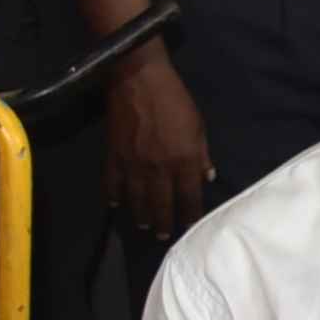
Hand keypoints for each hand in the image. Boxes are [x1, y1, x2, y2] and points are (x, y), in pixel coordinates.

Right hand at [101, 53, 211, 235]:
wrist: (139, 82)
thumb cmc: (175, 101)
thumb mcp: (199, 126)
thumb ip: (202, 154)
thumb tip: (207, 177)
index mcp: (183, 160)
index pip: (189, 196)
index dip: (190, 213)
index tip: (191, 225)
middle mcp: (158, 169)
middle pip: (162, 204)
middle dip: (165, 222)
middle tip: (165, 236)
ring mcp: (133, 165)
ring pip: (137, 200)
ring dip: (141, 215)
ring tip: (145, 225)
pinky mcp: (113, 157)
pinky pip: (112, 184)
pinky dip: (114, 197)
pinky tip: (117, 205)